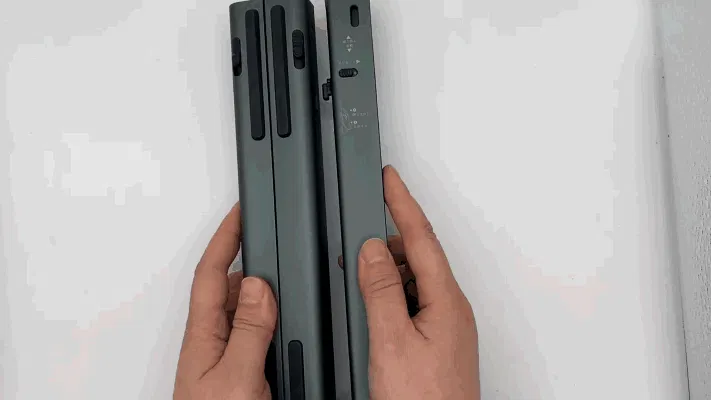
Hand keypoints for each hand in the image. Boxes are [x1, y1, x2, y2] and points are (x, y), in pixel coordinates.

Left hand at [174, 204, 275, 399]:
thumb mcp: (236, 377)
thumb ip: (248, 330)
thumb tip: (259, 286)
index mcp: (204, 336)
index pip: (212, 273)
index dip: (225, 237)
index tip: (241, 212)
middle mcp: (212, 342)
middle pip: (229, 286)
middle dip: (250, 259)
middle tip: (273, 240)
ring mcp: (226, 358)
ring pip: (246, 310)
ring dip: (265, 292)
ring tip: (289, 281)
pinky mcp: (240, 373)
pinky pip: (257, 333)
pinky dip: (272, 318)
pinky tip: (286, 323)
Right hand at [359, 166, 479, 399]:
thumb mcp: (392, 342)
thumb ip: (381, 292)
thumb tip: (370, 252)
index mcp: (446, 301)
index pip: (421, 238)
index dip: (403, 203)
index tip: (389, 178)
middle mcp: (450, 309)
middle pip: (417, 256)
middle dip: (387, 242)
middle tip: (356, 234)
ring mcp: (445, 326)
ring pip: (413, 281)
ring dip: (386, 272)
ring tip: (357, 278)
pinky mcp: (436, 342)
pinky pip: (412, 303)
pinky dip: (390, 295)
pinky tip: (371, 306)